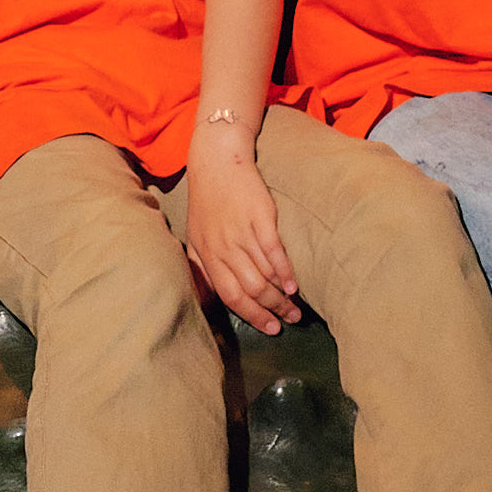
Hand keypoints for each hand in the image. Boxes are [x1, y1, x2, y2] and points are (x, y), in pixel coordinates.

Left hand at [181, 144, 301, 335]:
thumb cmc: (208, 202)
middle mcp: (223, 248)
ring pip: (263, 276)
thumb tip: (207, 299)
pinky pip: (274, 253)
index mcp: (207, 255)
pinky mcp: (260, 218)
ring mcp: (241, 233)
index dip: (251, 316)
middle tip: (289, 322)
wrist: (217, 162)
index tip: (269, 329)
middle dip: (271, 312)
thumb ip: (200, 267)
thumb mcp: (194, 236)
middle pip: (250, 290)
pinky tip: (294, 285)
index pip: (229, 296)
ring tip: (296, 308)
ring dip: (281, 297)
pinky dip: (285, 272)